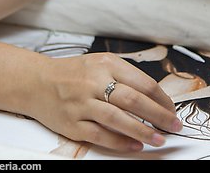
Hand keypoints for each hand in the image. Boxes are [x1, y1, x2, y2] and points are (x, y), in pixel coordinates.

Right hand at [30, 52, 182, 151]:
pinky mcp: (72, 123)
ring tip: (159, 139)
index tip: (172, 110)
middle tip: (174, 126)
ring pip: (118, 119)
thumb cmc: (73, 74)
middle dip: (159, 116)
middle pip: (134, 100)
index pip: (143, 83)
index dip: (162, 99)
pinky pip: (100, 135)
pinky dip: (120, 142)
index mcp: (106, 64)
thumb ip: (125, 77)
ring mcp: (82, 103)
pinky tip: (134, 145)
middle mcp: (94, 82)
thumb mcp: (100, 64)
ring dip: (143, 131)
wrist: (36, 82)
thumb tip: (156, 99)